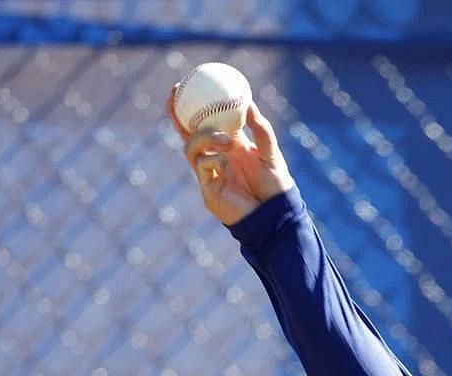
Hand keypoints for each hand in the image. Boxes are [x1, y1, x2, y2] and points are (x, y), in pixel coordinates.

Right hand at [168, 92, 294, 225]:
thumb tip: (249, 103)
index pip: (207, 122)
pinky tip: (226, 163)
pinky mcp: (207, 189)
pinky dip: (213, 159)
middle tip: (177, 92)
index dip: (194, 105)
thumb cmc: (275, 186)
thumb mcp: (271, 154)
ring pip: (191, 147)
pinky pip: (201, 166)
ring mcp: (209, 173)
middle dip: (176, 112)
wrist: (274, 215)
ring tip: (226, 140)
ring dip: (205, 137)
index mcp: (229, 146)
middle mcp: (215, 156)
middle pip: (187, 132)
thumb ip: (261, 131)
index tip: (187, 84)